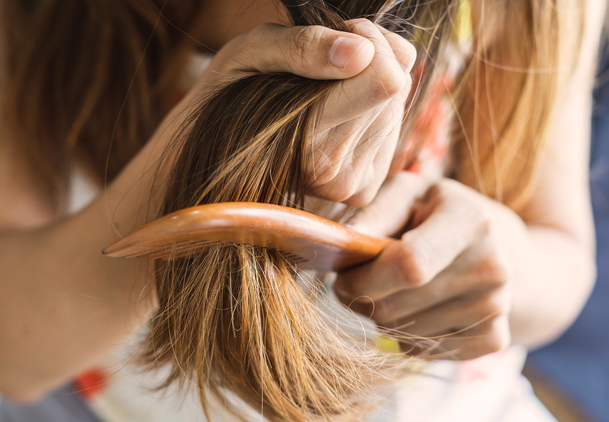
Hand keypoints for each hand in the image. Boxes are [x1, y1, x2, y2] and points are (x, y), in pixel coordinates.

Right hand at [184, 19, 415, 206]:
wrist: (215, 153)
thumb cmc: (230, 93)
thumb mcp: (251, 51)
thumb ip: (302, 46)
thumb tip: (361, 52)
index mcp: (303, 137)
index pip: (383, 79)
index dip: (362, 43)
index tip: (331, 41)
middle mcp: (330, 171)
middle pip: (394, 85)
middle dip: (364, 62)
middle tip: (319, 69)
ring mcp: (348, 186)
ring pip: (397, 104)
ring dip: (365, 86)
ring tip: (320, 95)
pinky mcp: (362, 190)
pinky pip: (393, 128)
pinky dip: (369, 111)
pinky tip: (334, 116)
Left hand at [334, 172, 526, 359]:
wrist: (498, 245)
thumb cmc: (436, 213)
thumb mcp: (408, 193)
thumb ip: (375, 212)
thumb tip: (344, 241)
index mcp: (469, 221)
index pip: (409, 265)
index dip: (363, 279)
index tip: (342, 277)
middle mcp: (491, 267)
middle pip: (397, 306)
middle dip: (362, 300)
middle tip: (358, 282)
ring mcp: (496, 306)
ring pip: (403, 333)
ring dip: (382, 318)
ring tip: (392, 290)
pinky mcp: (493, 338)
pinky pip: (421, 351)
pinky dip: (405, 336)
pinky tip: (416, 308)